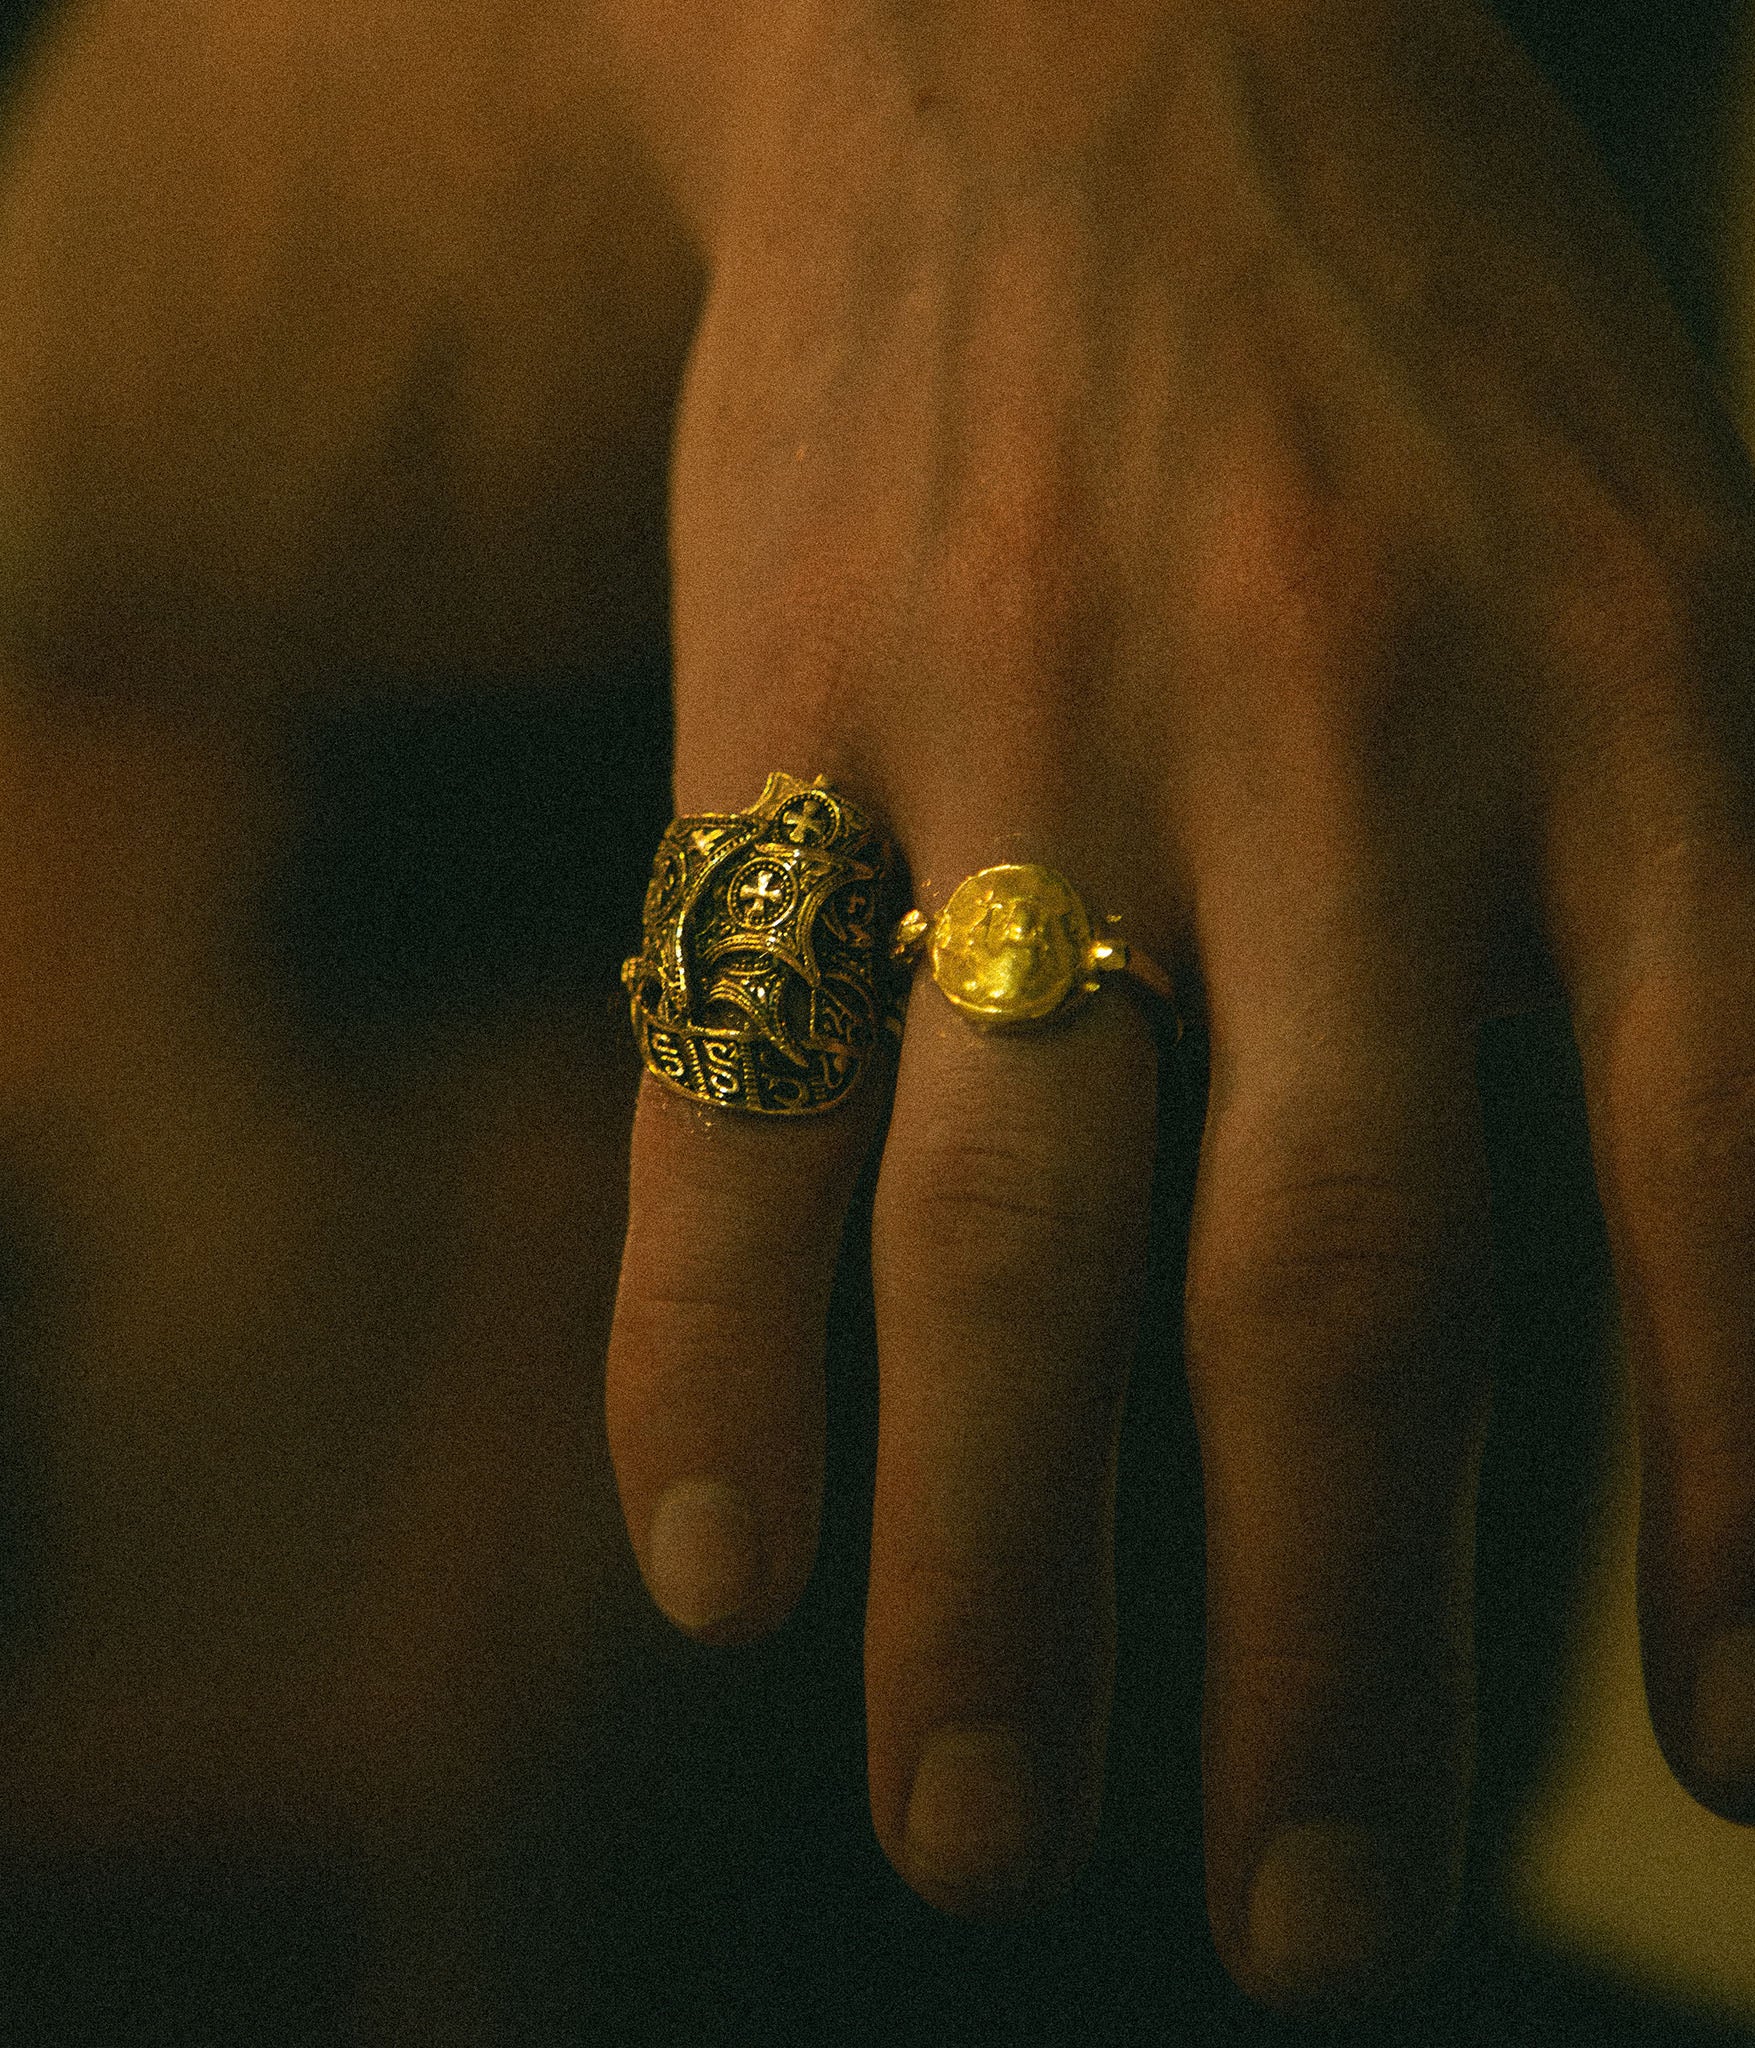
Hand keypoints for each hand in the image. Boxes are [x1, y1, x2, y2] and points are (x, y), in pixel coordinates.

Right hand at [604, 0, 1754, 2006]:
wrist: (1082, 27)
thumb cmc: (1404, 354)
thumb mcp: (1658, 549)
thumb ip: (1674, 908)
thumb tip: (1675, 1295)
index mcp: (1628, 683)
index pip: (1715, 1169)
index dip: (1726, 1508)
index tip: (1707, 1782)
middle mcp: (1328, 731)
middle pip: (1330, 1275)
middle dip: (1319, 1646)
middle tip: (1293, 1938)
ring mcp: (1024, 717)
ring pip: (999, 1224)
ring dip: (987, 1566)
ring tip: (975, 1832)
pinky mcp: (778, 692)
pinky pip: (721, 1067)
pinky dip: (703, 1345)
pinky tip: (710, 1569)